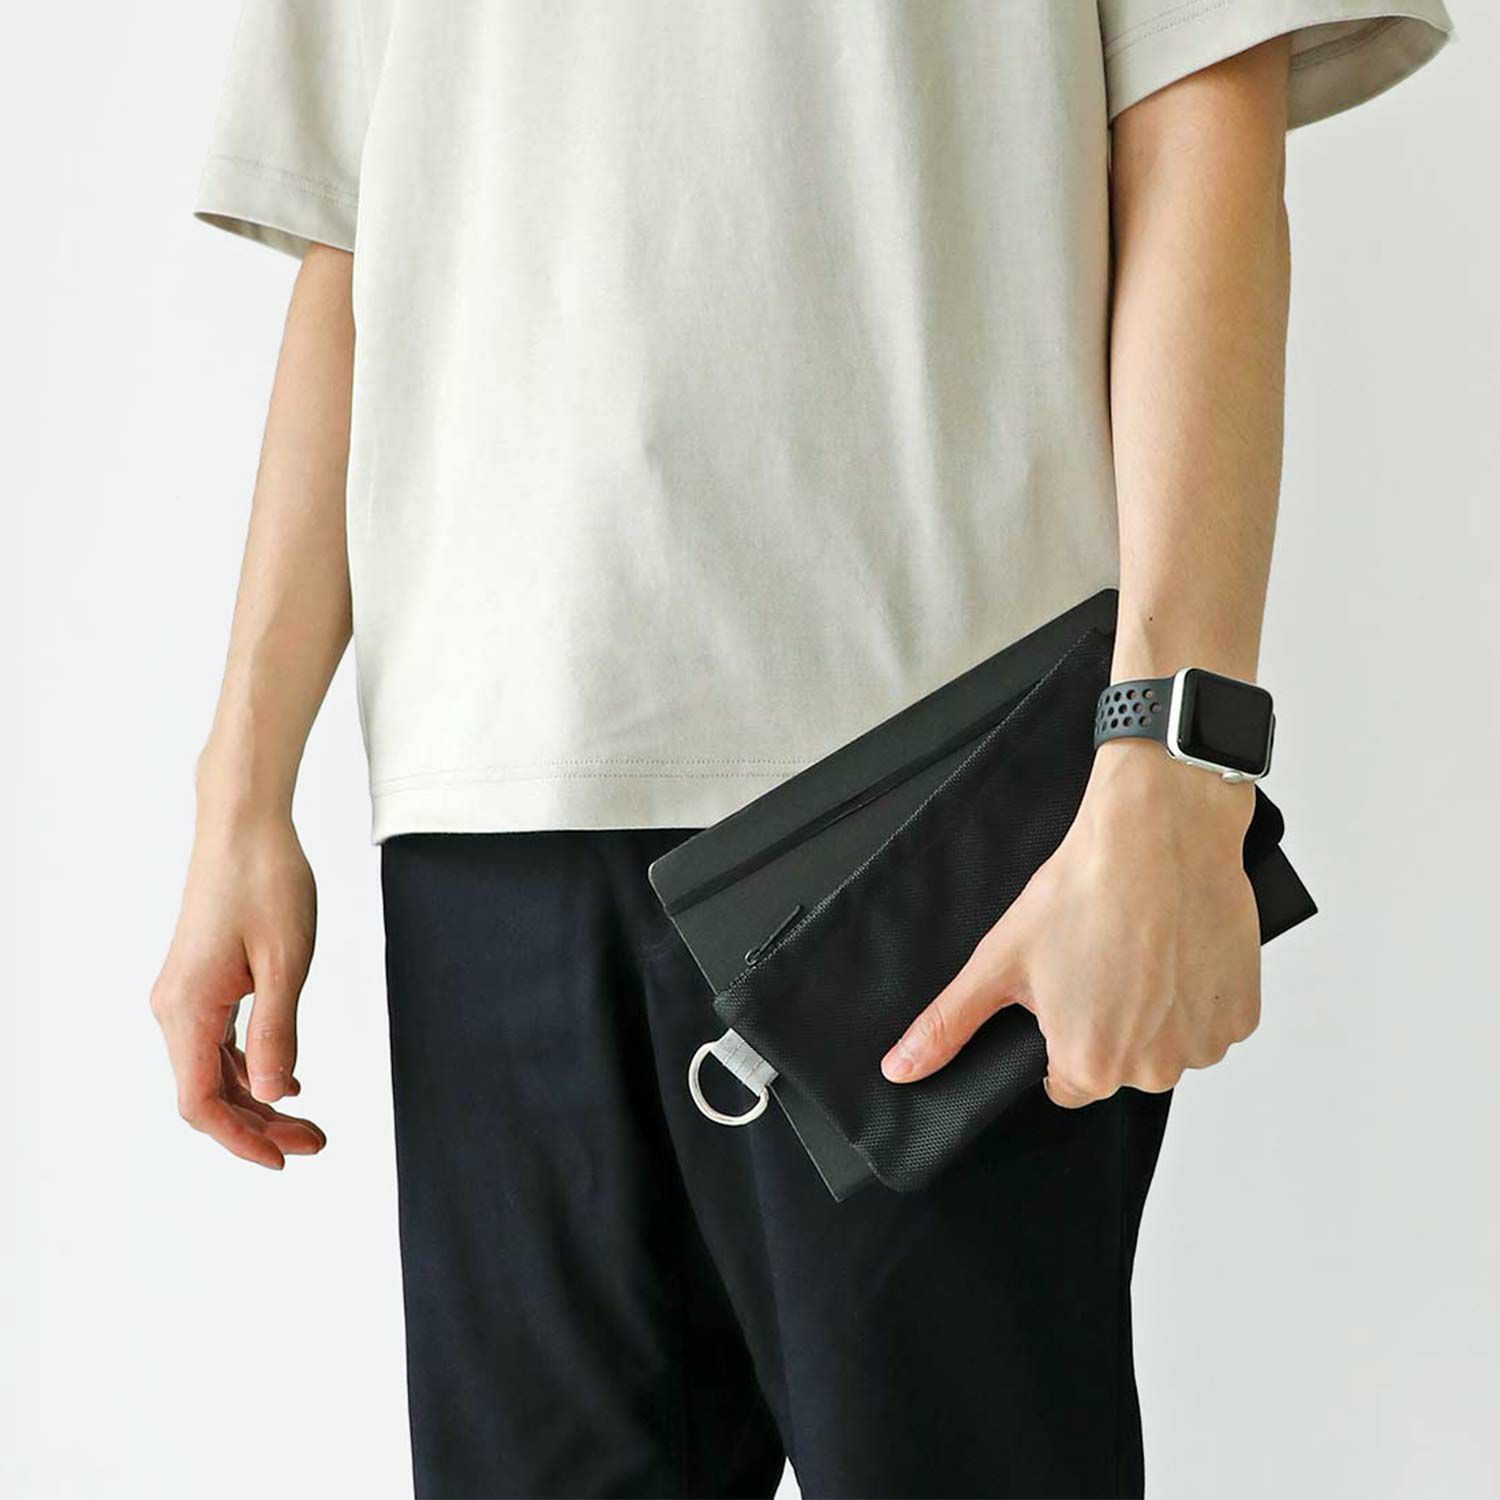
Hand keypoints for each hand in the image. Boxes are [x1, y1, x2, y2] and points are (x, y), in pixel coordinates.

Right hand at [151, 810, 325, 1166]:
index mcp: (188, 1008)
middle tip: (315, 1143)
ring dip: (257, 1100)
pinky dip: (251, 1068)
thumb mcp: (286, 962)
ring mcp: (185, 995)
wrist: (245, 827)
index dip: (240, 1139)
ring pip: (214, 1071)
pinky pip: (219, 1043)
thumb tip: (273, 1095)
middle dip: (259, 1126)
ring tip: (308, 1123)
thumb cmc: (268, 883)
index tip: (283, 1160)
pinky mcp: (200, 982)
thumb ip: (277, 1032)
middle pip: (208, 1093)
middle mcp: (175, 1008)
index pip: (201, 1102)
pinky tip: (287, 1079)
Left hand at [881, 742, 1261, 1104]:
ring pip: (1168, 1043)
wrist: (1157, 832)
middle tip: (1099, 958)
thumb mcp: (998, 960)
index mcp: (1090, 1066)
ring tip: (1138, 948)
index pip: (1064, 1081)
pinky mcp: (1242, 1013)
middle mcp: (1153, 1069)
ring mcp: (1205, 1043)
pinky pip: (1210, 1019)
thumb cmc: (1082, 891)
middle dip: (1106, 1021)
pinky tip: (1175, 948)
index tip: (1064, 986)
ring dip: (1155, 1009)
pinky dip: (1195, 992)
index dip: (1059, 1032)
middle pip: (1120, 1064)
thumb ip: (949, 1025)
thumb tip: (901, 1070)